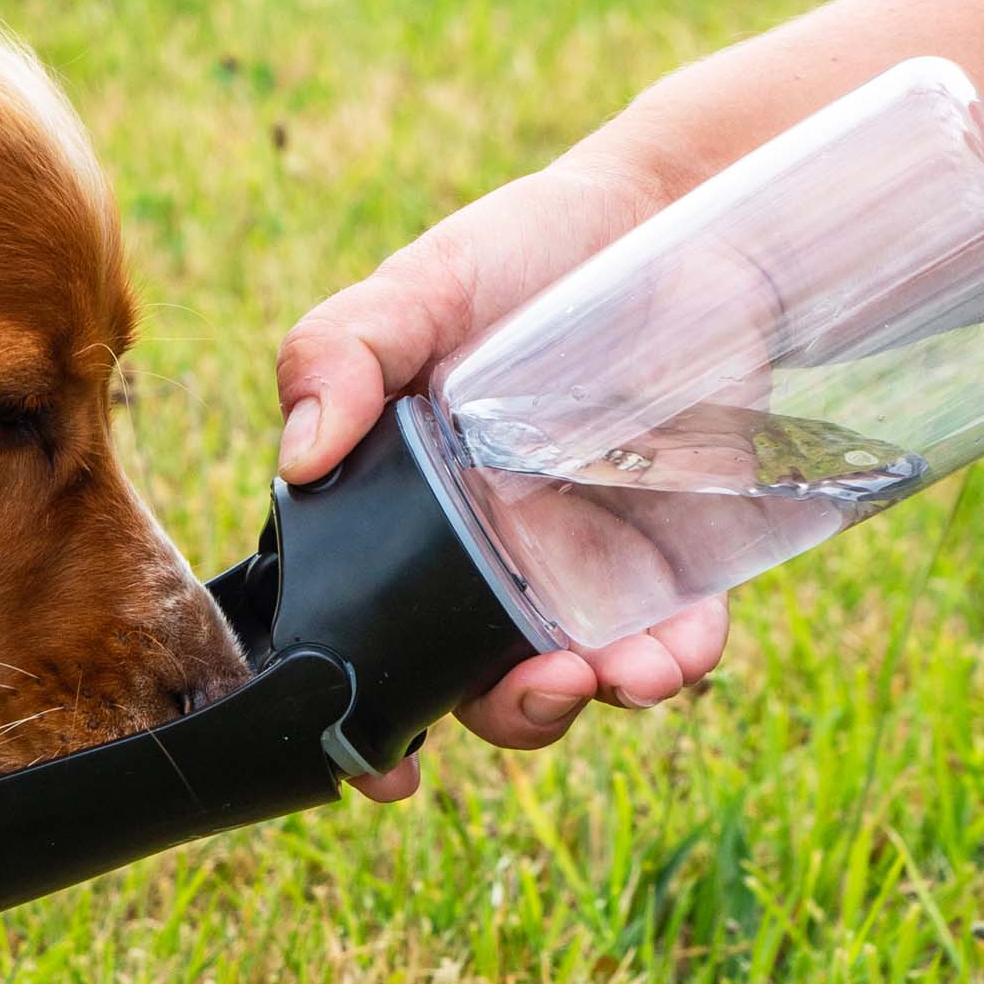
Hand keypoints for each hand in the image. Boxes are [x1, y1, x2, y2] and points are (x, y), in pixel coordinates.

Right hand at [275, 151, 728, 801]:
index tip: (384, 767)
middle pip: (472, 683)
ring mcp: (577, 565)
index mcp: (393, 514)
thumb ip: (338, 351)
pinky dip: (678, 661)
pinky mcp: (671, 558)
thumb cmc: (527, 247)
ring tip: (626, 674)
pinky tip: (683, 646)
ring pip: (573, 677)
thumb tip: (300, 453)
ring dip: (594, 699)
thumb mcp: (418, 287)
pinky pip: (673, 639)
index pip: (361, 633)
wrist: (678, 215)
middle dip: (508, 714)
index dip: (363, 718)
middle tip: (541, 686)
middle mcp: (479, 558)